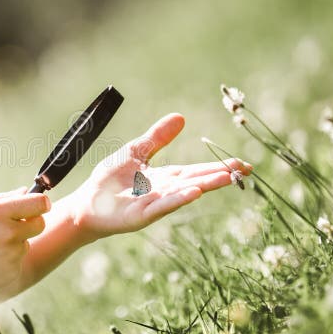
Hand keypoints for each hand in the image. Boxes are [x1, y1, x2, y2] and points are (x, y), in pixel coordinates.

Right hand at [0, 188, 49, 301]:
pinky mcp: (13, 272)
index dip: (41, 203)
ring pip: (26, 243)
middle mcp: (10, 233)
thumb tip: (25, 191)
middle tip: (13, 225)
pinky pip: (17, 261)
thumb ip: (0, 198)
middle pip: (40, 224)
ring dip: (14, 243)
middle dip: (32, 222)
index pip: (39, 203)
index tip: (38, 205)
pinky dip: (7, 260)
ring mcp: (13, 255)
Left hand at [66, 113, 251, 239]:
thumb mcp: (136, 152)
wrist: (87, 203)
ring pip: (183, 193)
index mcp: (165, 177)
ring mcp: (154, 204)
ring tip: (226, 178)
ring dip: (204, 186)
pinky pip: (162, 206)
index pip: (196, 170)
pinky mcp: (141, 216)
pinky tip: (193, 193)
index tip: (241, 164)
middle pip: (195, 181)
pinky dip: (178, 199)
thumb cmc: (110, 179)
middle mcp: (164, 192)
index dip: (217, 166)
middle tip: (245, 170)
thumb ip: (157, 138)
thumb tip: (181, 117)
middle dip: (219, 175)